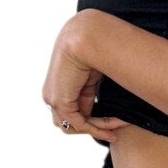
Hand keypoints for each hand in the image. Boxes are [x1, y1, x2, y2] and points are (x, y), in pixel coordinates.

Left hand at [44, 12, 128, 141]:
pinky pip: (79, 123)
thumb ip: (87, 96)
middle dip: (93, 127)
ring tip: (116, 128)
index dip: (93, 121)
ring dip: (96, 129)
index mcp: (58, 86)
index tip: (115, 123)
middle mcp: (51, 94)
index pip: (72, 113)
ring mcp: (53, 99)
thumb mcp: (90, 79)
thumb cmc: (92, 49)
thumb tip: (92, 112)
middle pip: (69, 123)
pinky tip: (112, 129)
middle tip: (114, 130)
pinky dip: (96, 129)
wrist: (86, 36)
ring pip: (73, 126)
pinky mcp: (59, 101)